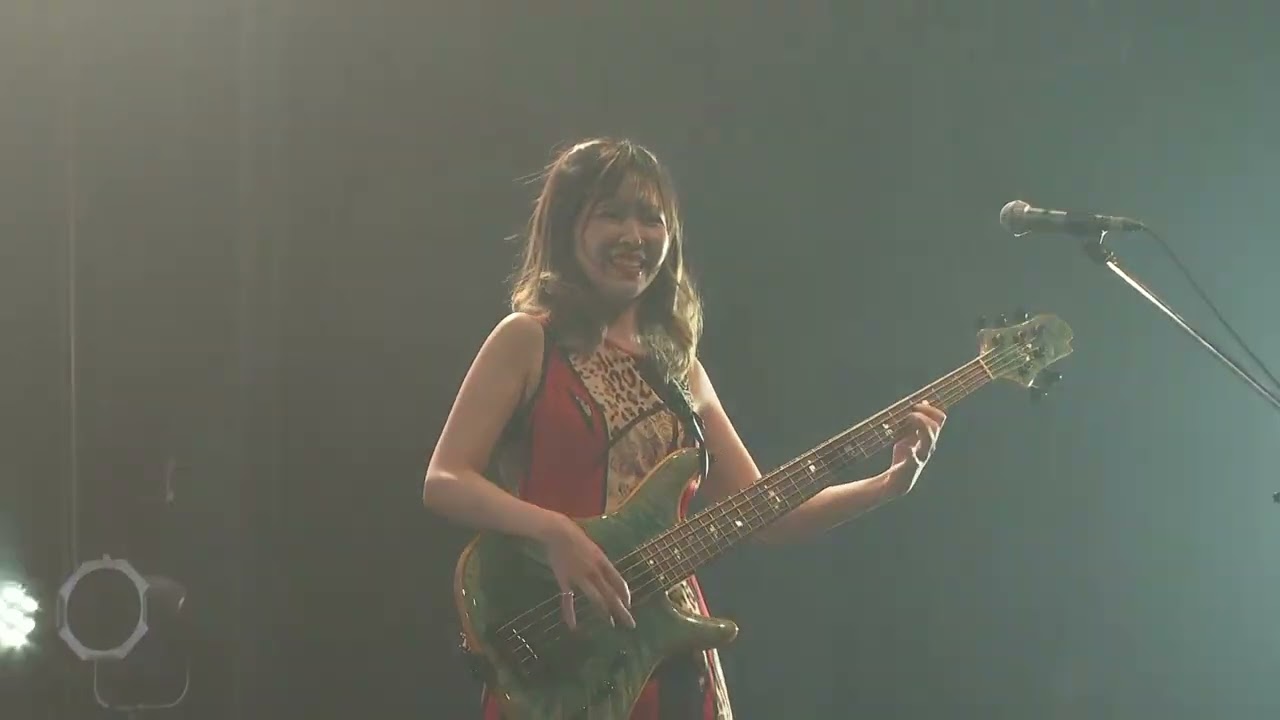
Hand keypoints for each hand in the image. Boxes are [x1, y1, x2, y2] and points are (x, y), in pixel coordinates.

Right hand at [537, 513, 635, 630]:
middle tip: (631, 624)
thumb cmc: (575, 536)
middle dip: (621, 610)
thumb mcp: (593, 548)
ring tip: (612, 623)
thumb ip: (599, 562)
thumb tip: (605, 575)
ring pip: (595, 598)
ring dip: (604, 612)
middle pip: (611, 593)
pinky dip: (570, 613)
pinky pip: (568, 599)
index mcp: (602, 561)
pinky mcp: (565, 580)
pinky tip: (573, 625)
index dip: (625, 594)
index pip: (618, 581)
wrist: (557, 531)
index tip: (629, 604)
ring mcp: (580, 577)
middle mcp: (594, 571)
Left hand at [883, 401, 946, 497]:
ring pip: (930, 439)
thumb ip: (916, 423)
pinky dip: (912, 453)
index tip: (917, 404)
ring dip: (920, 425)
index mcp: (929, 439)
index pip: (939, 419)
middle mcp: (928, 447)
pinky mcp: (911, 466)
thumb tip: (923, 403)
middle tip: (911, 412)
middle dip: (924, 415)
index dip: (930, 409)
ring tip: (908, 419)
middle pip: (935, 427)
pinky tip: (909, 449)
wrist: (897, 481)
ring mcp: (921, 457)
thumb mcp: (910, 436)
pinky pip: (914, 459)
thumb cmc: (904, 457)